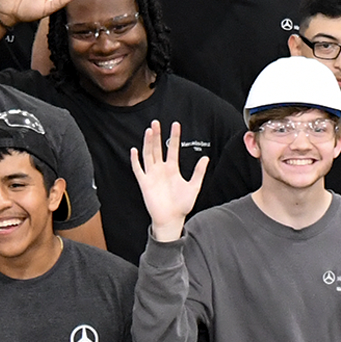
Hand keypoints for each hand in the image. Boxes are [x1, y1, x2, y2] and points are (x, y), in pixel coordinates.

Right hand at [131, 121, 206, 243]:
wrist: (172, 219)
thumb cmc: (182, 205)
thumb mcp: (194, 187)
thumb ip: (199, 172)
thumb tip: (205, 158)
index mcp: (172, 169)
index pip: (172, 148)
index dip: (174, 137)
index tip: (176, 124)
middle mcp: (161, 169)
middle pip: (157, 148)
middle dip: (157, 135)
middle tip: (156, 122)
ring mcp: (152, 175)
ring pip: (148, 155)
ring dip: (148, 143)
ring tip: (149, 131)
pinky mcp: (144, 183)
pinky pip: (138, 170)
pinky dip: (136, 160)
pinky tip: (135, 150)